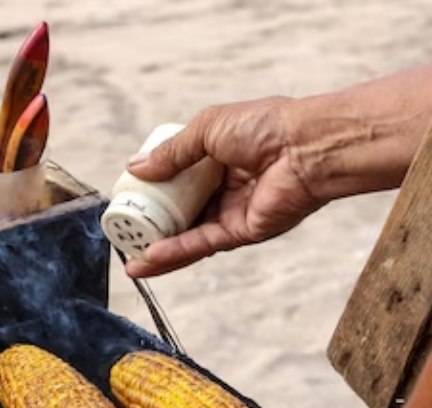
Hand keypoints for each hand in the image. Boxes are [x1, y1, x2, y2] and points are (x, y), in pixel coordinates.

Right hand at [124, 98, 324, 277]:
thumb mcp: (207, 129)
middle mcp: (226, 187)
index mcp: (220, 158)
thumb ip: (172, 151)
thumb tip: (135, 167)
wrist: (306, 146)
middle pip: (183, 211)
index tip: (131, 196)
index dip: (156, 188)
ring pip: (189, 234)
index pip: (181, 178)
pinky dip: (176, 252)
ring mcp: (234, 212)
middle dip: (153, 225)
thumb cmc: (265, 126)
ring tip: (130, 258)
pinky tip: (150, 258)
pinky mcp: (243, 232)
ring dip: (159, 247)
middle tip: (125, 232)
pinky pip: (203, 244)